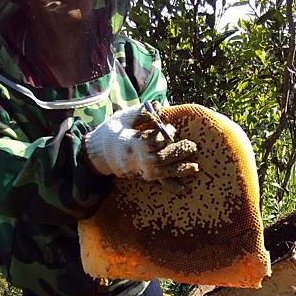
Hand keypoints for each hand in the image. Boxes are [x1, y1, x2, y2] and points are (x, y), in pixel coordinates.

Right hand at [83, 104, 198, 185]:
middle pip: (159, 159)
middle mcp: (136, 160)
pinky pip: (160, 182)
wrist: (101, 155)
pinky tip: (184, 189)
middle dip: (176, 153)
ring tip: (194, 167)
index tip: (171, 128)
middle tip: (192, 146)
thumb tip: (158, 106)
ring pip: (162, 172)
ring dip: (179, 170)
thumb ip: (141, 113)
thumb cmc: (114, 132)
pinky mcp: (144, 176)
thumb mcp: (123, 118)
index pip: (150, 142)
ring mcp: (140, 170)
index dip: (163, 136)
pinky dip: (172, 185)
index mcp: (130, 143)